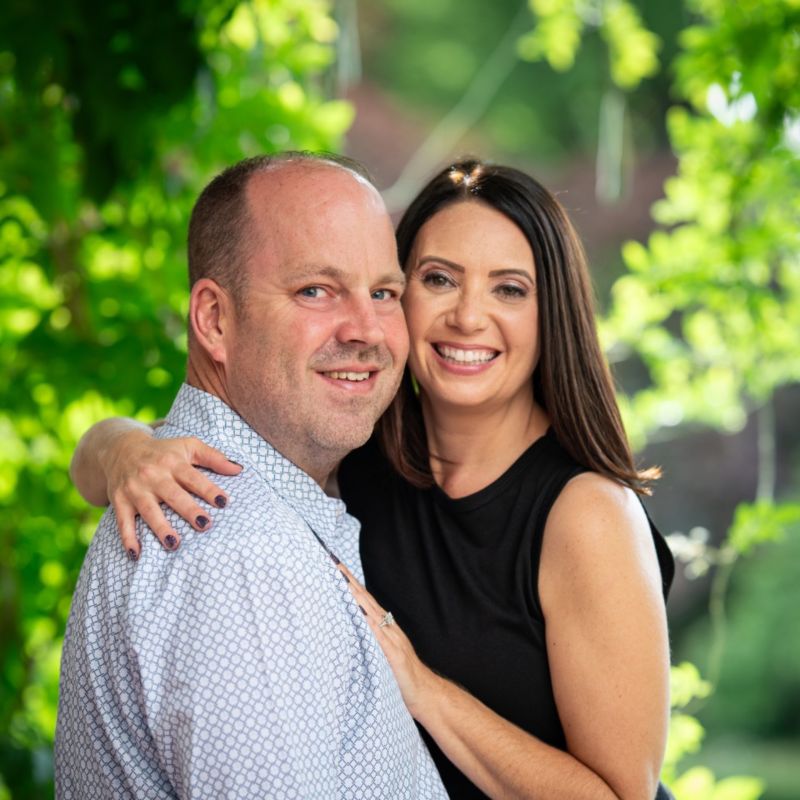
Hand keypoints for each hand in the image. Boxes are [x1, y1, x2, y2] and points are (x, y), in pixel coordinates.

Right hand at [102, 430, 241, 557]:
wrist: (121, 449)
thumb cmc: (163, 451)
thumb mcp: (188, 446)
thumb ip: (214, 457)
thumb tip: (239, 470)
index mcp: (172, 462)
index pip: (193, 477)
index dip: (208, 489)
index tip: (224, 502)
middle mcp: (153, 475)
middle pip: (173, 495)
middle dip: (188, 510)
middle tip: (205, 524)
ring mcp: (135, 490)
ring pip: (148, 510)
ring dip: (160, 528)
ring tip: (174, 544)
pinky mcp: (120, 501)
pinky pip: (123, 522)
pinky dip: (128, 538)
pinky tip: (137, 554)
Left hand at [336, 562, 439, 717]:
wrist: (425, 693)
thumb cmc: (403, 677)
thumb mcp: (383, 656)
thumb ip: (371, 642)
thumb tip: (353, 632)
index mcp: (384, 628)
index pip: (364, 602)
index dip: (350, 585)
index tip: (336, 568)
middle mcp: (388, 628)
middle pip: (366, 600)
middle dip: (350, 582)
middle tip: (334, 563)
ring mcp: (392, 639)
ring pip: (371, 612)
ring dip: (357, 595)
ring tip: (343, 580)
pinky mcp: (394, 654)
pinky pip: (379, 635)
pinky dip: (369, 621)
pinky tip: (360, 611)